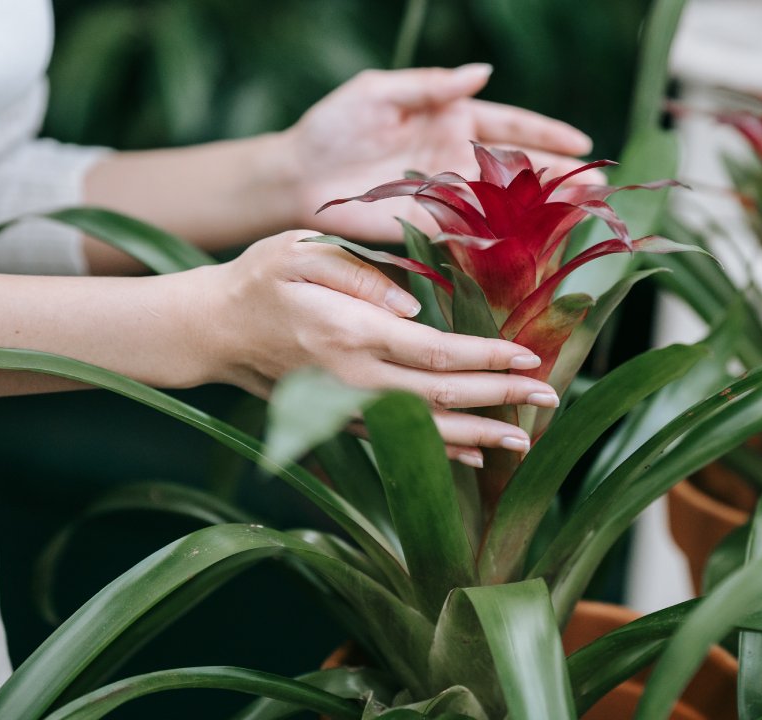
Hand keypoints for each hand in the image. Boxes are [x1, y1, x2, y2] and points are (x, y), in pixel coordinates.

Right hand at [205, 230, 556, 465]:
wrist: (210, 329)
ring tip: (526, 440)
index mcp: (351, 332)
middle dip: (500, 399)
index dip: (486, 358)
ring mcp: (347, 406)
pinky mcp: (341, 419)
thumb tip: (413, 305)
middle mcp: (353, 379)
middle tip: (551, 398)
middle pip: (441, 398)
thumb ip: (359, 273)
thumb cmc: (259, 278)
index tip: (529, 357)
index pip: (434, 352)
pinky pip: (402, 441)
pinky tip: (476, 455)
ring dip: (479, 436)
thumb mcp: (300, 251)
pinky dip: (442, 450)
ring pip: (425, 430)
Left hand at [280, 64, 607, 241]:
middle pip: (521, 165)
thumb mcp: (379, 91)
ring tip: (584, 211)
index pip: (512, 124)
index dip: (548, 132)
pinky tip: (539, 243)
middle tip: (599, 183)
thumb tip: (482, 73)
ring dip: (546, 208)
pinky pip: (479, 231)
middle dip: (562, 173)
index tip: (582, 141)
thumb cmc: (334, 126)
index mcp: (452, 119)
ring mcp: (451, 194)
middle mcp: (459, 158)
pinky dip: (510, 237)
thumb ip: (431, 84)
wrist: (300, 176)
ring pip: (509, 201)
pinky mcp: (435, 225)